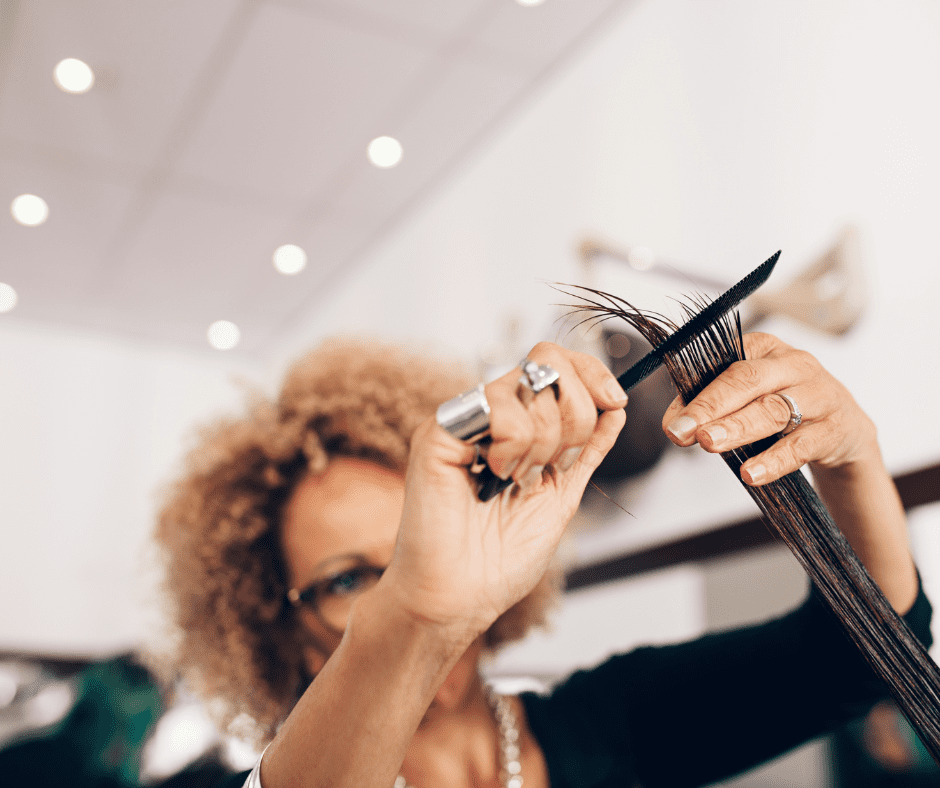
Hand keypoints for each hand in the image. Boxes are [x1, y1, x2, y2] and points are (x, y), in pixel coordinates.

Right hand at [382, 342, 626, 639]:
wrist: (459, 598)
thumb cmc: (499, 561)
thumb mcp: (561, 496)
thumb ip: (587, 451)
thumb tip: (616, 408)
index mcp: (515, 424)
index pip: (555, 362)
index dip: (592, 372)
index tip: (615, 402)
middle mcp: (487, 414)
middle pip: (547, 359)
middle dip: (574, 411)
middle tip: (555, 462)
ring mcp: (463, 421)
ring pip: (526, 382)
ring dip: (542, 440)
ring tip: (516, 480)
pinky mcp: (438, 432)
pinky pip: (496, 408)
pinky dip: (513, 445)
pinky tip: (494, 477)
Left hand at [660, 332, 877, 484]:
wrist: (846, 431)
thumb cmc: (786, 406)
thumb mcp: (751, 398)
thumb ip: (713, 406)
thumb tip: (675, 425)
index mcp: (765, 349)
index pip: (726, 363)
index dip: (697, 392)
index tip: (673, 421)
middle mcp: (794, 364)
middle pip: (748, 381)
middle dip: (711, 407)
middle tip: (683, 431)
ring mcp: (819, 394)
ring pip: (773, 409)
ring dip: (737, 428)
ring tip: (709, 443)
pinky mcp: (835, 429)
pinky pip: (801, 445)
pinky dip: (773, 460)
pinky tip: (750, 473)